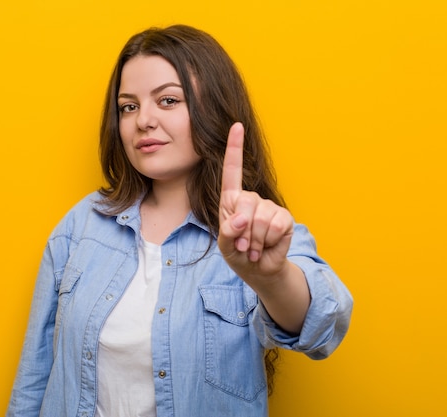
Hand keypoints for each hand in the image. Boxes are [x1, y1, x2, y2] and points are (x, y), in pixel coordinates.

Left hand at [217, 123, 293, 281]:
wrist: (259, 269)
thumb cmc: (238, 253)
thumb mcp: (225, 245)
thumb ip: (228, 232)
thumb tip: (241, 219)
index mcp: (232, 199)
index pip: (232, 170)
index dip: (235, 147)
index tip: (237, 125)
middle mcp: (251, 199)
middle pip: (246, 202)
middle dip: (243, 229)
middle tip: (243, 246)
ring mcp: (270, 207)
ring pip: (261, 218)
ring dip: (255, 240)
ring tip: (254, 248)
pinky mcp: (285, 218)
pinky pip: (277, 226)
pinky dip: (269, 241)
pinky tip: (267, 247)